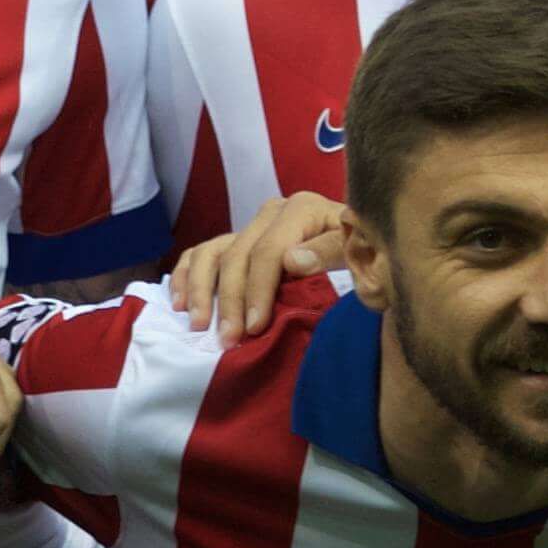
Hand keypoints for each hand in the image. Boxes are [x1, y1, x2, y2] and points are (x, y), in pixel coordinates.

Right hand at [165, 197, 358, 334]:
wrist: (369, 250)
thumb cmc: (367, 257)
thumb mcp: (361, 253)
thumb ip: (331, 252)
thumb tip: (291, 261)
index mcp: (302, 209)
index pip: (268, 251)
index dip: (258, 290)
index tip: (254, 327)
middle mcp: (273, 212)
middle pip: (238, 254)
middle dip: (230, 299)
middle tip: (228, 338)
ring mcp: (253, 224)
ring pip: (213, 252)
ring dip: (201, 290)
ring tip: (198, 325)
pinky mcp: (241, 239)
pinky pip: (203, 252)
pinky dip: (187, 275)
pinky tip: (179, 302)